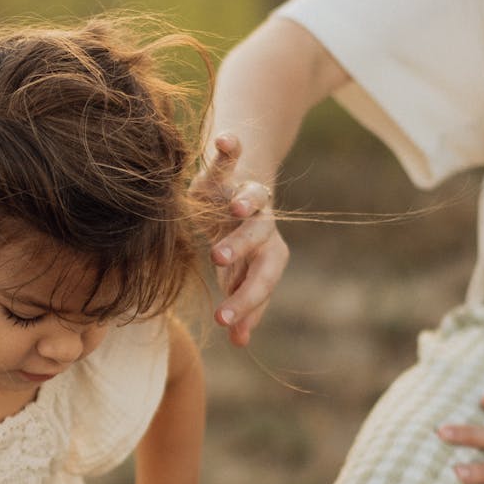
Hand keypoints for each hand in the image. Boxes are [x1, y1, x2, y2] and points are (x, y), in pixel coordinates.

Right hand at [189, 133, 288, 346]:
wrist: (232, 200)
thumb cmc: (234, 246)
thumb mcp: (235, 276)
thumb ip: (241, 303)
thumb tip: (241, 342)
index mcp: (265, 255)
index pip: (260, 281)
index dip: (246, 300)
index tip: (222, 322)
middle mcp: (261, 224)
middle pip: (259, 238)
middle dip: (242, 250)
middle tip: (218, 261)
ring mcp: (245, 196)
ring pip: (251, 199)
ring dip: (245, 202)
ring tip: (233, 207)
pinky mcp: (227, 173)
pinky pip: (231, 157)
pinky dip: (231, 148)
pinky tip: (225, 140)